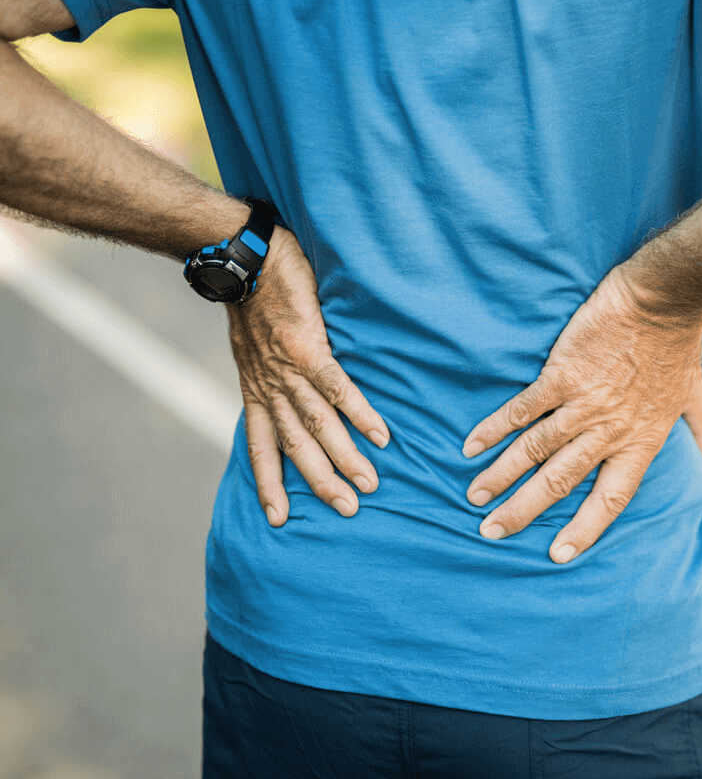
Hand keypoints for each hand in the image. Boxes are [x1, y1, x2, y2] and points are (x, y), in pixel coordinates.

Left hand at [227, 227, 389, 525]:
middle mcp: (270, 388)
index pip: (261, 448)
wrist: (242, 258)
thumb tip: (289, 393)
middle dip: (320, 483)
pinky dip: (359, 413)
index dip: (268, 484)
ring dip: (344, 458)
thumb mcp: (251, 347)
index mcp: (256, 390)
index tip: (278, 520)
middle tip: (348, 511)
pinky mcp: (309, 347)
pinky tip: (381, 435)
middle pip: (297, 447)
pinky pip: (337, 388)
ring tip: (369, 484)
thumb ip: (270, 373)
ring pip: (318, 425)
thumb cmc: (253, 298)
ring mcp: (289, 369)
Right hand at [462, 265, 701, 562]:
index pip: (610, 498)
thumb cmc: (678, 345)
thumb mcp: (691, 394)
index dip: (585, 529)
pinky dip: (495, 429)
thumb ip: (695, 427)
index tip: (559, 555)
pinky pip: (523, 410)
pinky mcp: (562, 376)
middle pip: (559, 482)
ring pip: (534, 451)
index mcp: (641, 441)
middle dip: (522, 511)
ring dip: (501, 476)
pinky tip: (471, 446)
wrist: (663, 300)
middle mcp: (610, 431)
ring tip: (475, 497)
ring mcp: (583, 404)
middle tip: (492, 533)